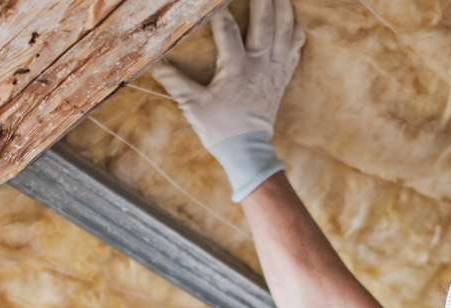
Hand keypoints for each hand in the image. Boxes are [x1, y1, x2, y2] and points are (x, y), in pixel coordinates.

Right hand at [152, 0, 304, 200]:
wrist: (248, 151)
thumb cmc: (220, 128)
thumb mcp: (193, 105)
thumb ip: (174, 81)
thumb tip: (154, 63)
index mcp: (236, 68)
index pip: (228, 29)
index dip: (220, 10)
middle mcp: (260, 64)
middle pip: (266, 22)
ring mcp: (275, 70)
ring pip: (285, 31)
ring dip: (283, 9)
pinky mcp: (283, 77)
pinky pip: (295, 49)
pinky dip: (296, 32)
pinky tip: (294, 20)